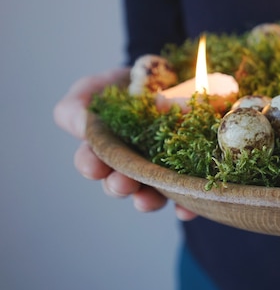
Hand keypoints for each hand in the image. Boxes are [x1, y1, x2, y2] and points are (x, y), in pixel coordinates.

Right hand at [53, 68, 196, 220]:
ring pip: (152, 195)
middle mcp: (131, 167)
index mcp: (105, 149)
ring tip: (148, 199)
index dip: (90, 166)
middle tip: (123, 183)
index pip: (91, 162)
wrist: (171, 81)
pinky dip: (185, 205)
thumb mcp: (98, 88)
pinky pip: (188, 195)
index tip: (95, 166)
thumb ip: (79, 105)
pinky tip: (185, 209)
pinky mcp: (191, 174)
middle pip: (120, 185)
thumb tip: (82, 123)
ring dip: (147, 200)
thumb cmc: (126, 88)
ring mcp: (161, 172)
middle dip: (119, 186)